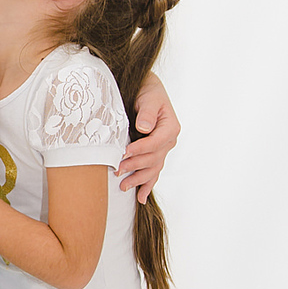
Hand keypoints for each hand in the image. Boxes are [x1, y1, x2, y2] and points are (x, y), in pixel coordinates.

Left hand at [118, 73, 179, 202]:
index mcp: (170, 127)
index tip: (124, 153)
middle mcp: (169, 141)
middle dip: (135, 166)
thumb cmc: (148, 92)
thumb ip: (148, 112)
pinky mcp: (155, 154)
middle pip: (153, 159)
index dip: (140, 149)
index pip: (155, 143)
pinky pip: (154, 172)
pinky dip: (148, 185)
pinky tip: (141, 197)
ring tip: (123, 187)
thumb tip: (145, 128)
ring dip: (138, 179)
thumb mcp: (149, 98)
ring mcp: (163, 149)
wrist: (147, 90)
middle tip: (116, 170)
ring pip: (153, 169)